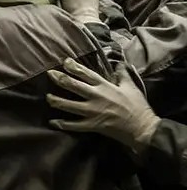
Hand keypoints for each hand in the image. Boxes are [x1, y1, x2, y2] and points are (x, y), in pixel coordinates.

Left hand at [46, 59, 160, 158]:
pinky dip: (63, 124)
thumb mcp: (131, 87)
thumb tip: (120, 63)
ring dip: (57, 101)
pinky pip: (74, 125)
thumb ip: (123, 75)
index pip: (86, 74)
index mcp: (105, 87)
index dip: (74, 67)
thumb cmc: (137, 106)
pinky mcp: (92, 125)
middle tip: (49, 74)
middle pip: (74, 86)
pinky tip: (53, 122)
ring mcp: (93, 112)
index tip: (65, 62)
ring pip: (70, 105)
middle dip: (60, 79)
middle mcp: (96, 97)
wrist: (142, 128)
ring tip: (47, 98)